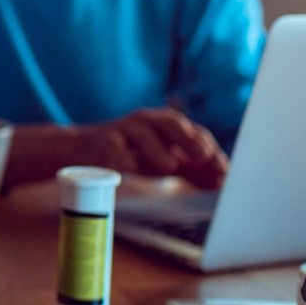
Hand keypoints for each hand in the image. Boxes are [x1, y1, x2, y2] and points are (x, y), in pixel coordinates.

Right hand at [72, 108, 227, 188]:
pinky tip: (129, 169)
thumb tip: (222, 183)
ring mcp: (122, 129)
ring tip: (170, 166)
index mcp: (164, 125)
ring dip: (157, 149)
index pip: (193, 132)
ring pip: (142, 132)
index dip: (210, 149)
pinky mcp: (101, 141)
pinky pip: (113, 147)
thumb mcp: (162, 160)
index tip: (223, 169)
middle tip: (203, 157)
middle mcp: (145, 121)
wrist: (81, 150)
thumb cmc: (128, 154)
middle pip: (171, 122)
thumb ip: (191, 169)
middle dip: (189, 139)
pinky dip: (122, 157)